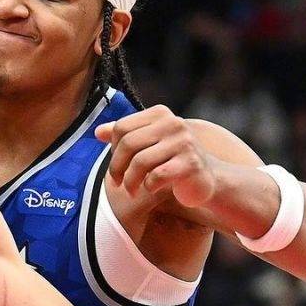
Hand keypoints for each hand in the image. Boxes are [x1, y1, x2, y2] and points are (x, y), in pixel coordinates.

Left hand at [96, 106, 220, 207]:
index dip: (112, 150)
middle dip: (117, 167)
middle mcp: (173, 123)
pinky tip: (152, 189)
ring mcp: (184, 142)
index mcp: (160, 114)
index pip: (122, 127)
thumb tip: (97, 132)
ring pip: (139, 162)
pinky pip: (156, 176)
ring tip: (132, 190)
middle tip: (117, 183)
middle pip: (127, 144)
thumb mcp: (149, 144)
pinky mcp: (190, 163)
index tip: (116, 165)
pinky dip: (149, 186)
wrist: (208, 179)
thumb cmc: (174, 161)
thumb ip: (126, 136)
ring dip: (130, 181)